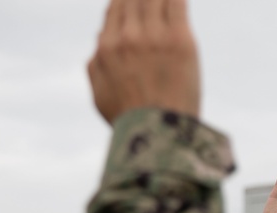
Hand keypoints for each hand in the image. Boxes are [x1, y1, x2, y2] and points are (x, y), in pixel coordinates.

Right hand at [87, 0, 200, 123]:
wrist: (160, 135)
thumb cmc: (132, 120)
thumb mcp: (101, 95)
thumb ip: (95, 65)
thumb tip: (99, 38)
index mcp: (107, 47)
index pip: (116, 6)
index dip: (128, 1)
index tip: (140, 4)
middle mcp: (128, 37)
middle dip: (145, 0)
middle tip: (155, 5)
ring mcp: (154, 36)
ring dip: (161, 0)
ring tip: (167, 6)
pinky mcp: (179, 39)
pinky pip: (178, 2)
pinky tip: (180, 2)